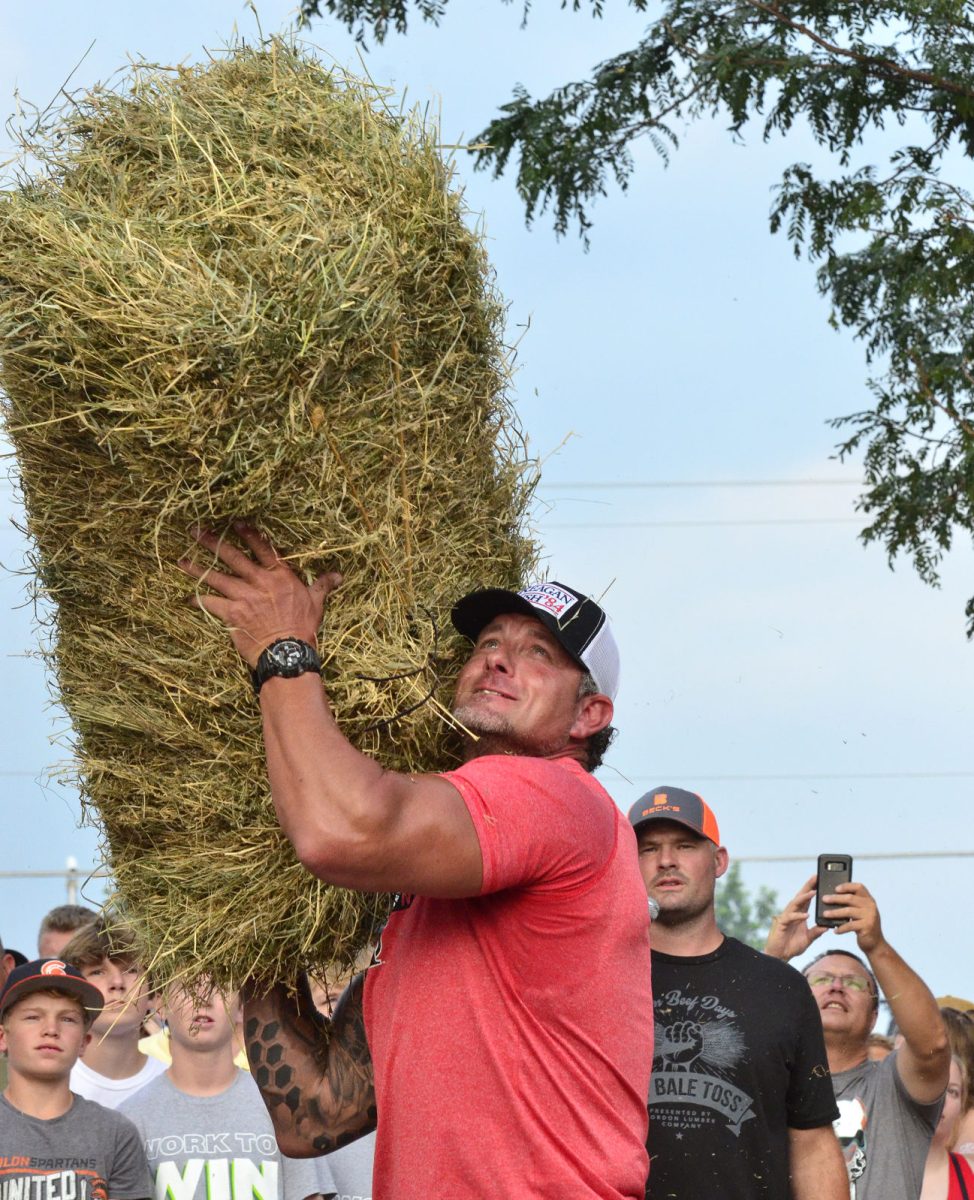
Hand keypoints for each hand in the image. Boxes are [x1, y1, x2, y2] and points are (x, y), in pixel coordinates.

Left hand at [178, 522, 341, 667]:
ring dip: (197, 568)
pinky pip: (209, 604)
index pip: (262, 547)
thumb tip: (339, 576)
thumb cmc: (303, 628)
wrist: (287, 651)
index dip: (248, 534)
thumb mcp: (316, 603)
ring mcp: (243, 596)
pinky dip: (197, 601)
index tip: (234, 523)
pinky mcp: (231, 613)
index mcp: (279, 575)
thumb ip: (322, 585)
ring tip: (182, 560)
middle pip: (232, 556)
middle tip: (196, 530)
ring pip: (215, 576)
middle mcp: (258, 581)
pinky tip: (187, 598)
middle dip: (212, 542)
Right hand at [665, 1020, 703, 1067]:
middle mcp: (687, 1036)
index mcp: (695, 1039)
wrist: (675, 1065)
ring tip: (676, 1041)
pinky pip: (668, 1029)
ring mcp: (677, 1036)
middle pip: (687, 1023)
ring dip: (677, 1032)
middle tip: (684, 1039)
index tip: (692, 1034)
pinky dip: (669, 1032)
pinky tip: (670, 1040)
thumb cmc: (688, 1057)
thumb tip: (691, 1028)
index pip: (697, 1026)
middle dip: (685, 1029)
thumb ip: (697, 1036)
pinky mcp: (668, 1038)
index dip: (695, 1028)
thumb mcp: (697, 1048)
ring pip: (677, 1025)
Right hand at [764, 875, 826, 960]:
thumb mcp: (808, 938)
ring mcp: (786, 917)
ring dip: (804, 897)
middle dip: (808, 886)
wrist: (780, 956)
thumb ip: (816, 932)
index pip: (807, 899)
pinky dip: (798, 916)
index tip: (820, 880)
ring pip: (795, 904)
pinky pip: (790, 917)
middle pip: (800, 896)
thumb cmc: (792, 945)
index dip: (813, 889)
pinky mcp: (781, 924)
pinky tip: (806, 915)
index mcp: (799, 914)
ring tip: (813, 892)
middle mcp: (792, 913)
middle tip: (816, 877)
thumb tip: (828, 926)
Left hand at [820, 881, 883, 954]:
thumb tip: (831, 897)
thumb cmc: (864, 925)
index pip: (859, 887)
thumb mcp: (861, 911)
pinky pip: (850, 925)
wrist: (875, 943)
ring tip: (825, 914)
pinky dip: (841, 928)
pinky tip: (835, 930)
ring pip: (848, 911)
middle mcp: (870, 906)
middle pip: (850, 898)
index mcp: (868, 899)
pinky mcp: (867, 927)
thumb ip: (852, 904)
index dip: (847, 886)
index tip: (835, 888)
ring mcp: (870, 916)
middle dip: (835, 898)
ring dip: (835, 913)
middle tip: (824, 899)